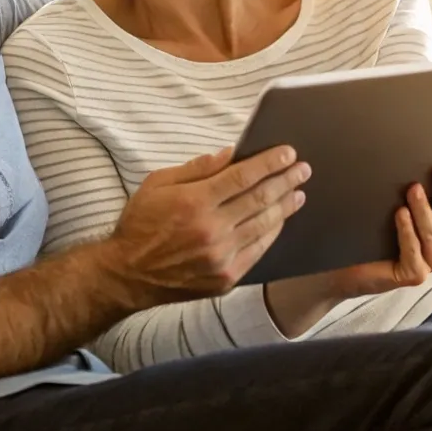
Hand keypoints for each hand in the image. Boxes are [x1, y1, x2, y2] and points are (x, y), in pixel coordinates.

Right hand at [101, 146, 309, 306]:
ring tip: (299, 192)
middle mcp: (211, 229)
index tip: (288, 153)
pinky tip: (280, 220)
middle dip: (286, 180)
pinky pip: (258, 251)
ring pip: (264, 225)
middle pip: (260, 199)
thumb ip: (197, 168)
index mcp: (194, 201)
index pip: (243, 176)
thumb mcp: (158, 184)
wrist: (127, 274)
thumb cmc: (141, 223)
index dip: (270, 162)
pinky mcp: (225, 277)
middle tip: (303, 169)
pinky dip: (272, 232)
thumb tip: (231, 153)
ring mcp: (221, 256)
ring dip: (286, 206)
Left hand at [263, 159, 431, 334]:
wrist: (340, 266)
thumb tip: (417, 152)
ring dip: (424, 210)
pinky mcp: (412, 275)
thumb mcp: (391, 204)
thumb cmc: (367, 233)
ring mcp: (428, 262)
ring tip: (413, 189)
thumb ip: (411, 188)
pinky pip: (414, 253)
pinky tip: (400, 215)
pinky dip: (407, 233)